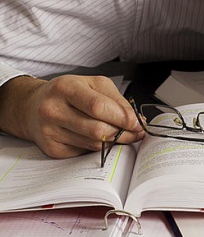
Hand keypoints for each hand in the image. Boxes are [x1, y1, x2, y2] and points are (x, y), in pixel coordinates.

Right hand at [0, 75, 144, 157]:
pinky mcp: (52, 149)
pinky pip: (85, 152)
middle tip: (137, 132)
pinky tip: (102, 138)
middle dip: (124, 133)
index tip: (138, 123)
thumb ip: (116, 100)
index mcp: (65, 88)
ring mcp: (50, 132)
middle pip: (98, 129)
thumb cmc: (67, 93)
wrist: (32, 106)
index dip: (122, 117)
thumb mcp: (93, 84)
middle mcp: (53, 110)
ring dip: (115, 141)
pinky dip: (99, 147)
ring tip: (124, 134)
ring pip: (94, 143)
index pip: (98, 107)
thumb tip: (136, 120)